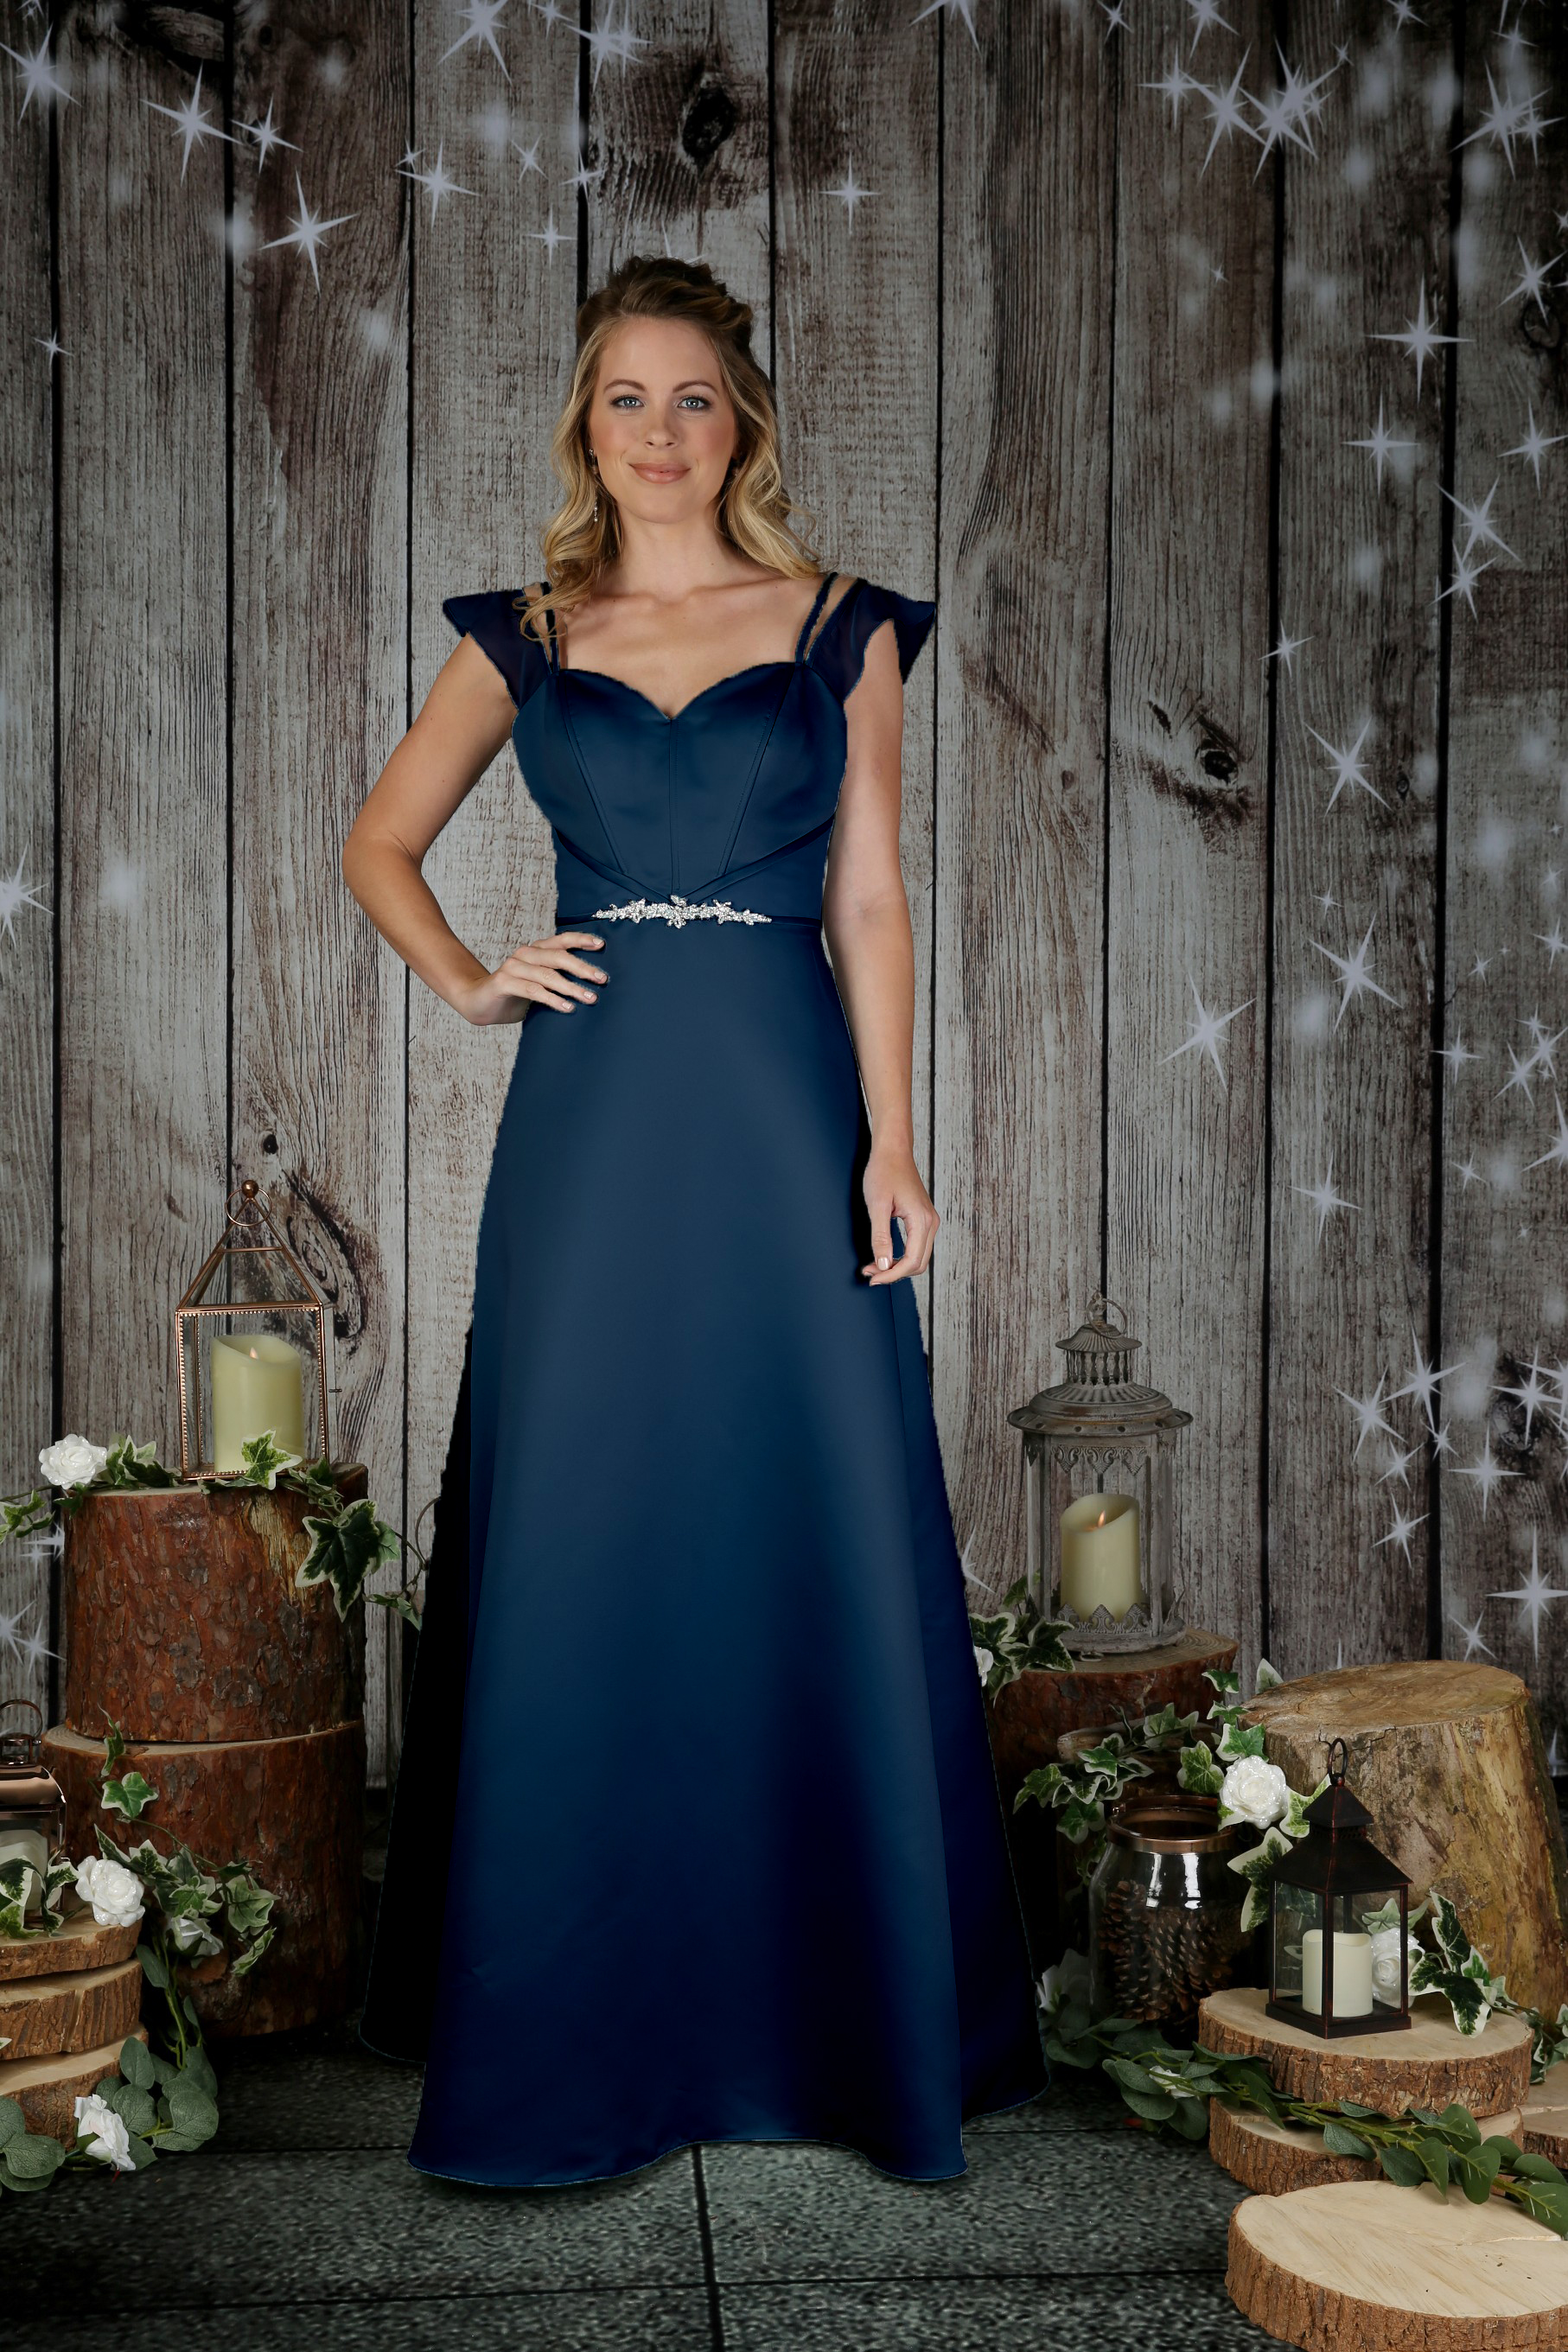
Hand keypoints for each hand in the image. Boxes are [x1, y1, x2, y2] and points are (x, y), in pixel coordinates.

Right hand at [457, 930, 608, 1026]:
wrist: (479, 1003)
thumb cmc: (514, 995)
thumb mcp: (540, 986)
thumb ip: (558, 981)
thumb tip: (592, 986)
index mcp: (535, 951)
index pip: (561, 940)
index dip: (581, 940)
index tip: (601, 945)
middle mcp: (525, 954)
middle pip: (558, 956)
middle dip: (583, 968)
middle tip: (602, 979)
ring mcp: (513, 966)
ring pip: (548, 974)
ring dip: (572, 987)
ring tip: (590, 998)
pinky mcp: (504, 982)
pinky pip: (533, 990)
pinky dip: (552, 999)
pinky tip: (567, 1007)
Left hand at [860, 1143, 938, 1283]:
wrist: (893, 1151)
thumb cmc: (884, 1172)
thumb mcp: (877, 1205)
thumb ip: (881, 1237)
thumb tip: (883, 1265)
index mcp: (921, 1220)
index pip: (911, 1261)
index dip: (891, 1275)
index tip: (872, 1278)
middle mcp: (930, 1222)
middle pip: (918, 1264)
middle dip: (894, 1273)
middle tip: (870, 1273)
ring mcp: (929, 1220)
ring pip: (919, 1257)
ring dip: (898, 1266)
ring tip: (874, 1265)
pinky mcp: (923, 1219)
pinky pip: (917, 1246)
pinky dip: (902, 1256)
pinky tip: (885, 1255)